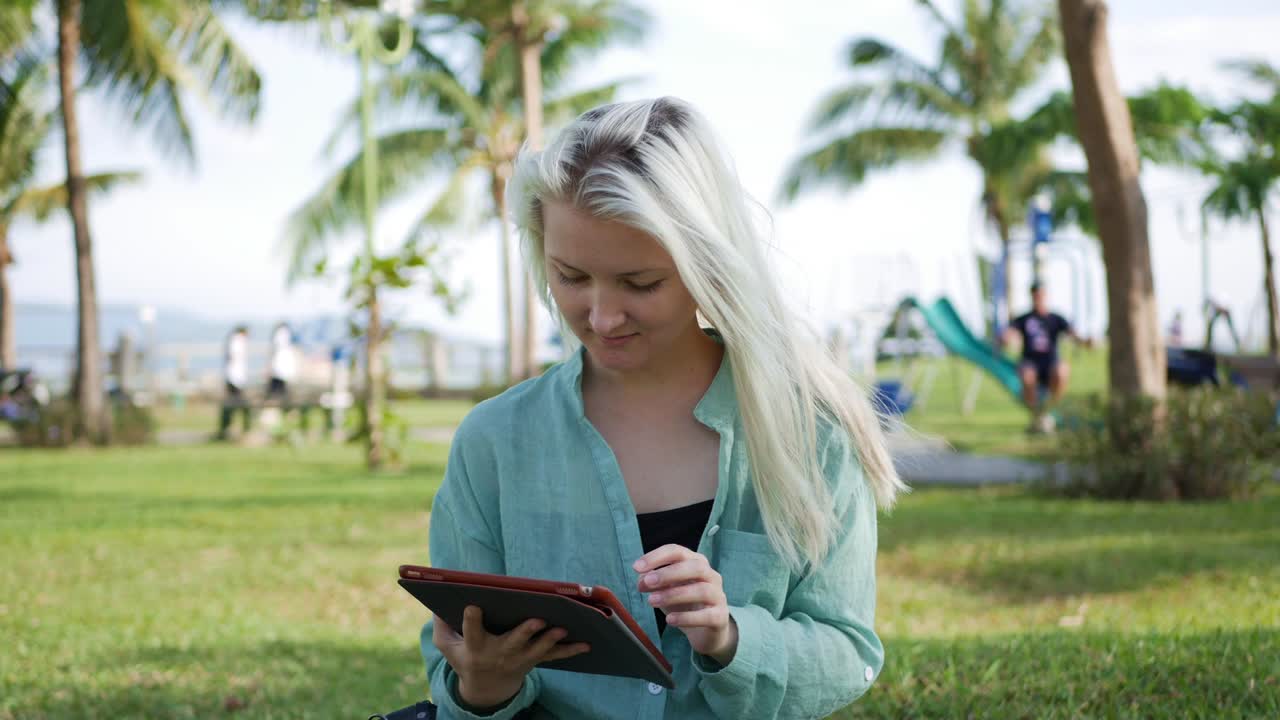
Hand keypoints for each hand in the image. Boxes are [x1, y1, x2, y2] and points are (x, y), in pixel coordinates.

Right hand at [432, 606, 589, 708]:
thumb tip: (437, 604)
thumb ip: (441, 628)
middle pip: (513, 642)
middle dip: (525, 631)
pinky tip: (587, 644)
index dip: (472, 619)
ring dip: (551, 640)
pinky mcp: (535, 660)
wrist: (487, 688)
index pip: (472, 632)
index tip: (473, 605)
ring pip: (538, 650)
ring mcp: (520, 658)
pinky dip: (571, 651)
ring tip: (563, 629)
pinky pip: (555, 656)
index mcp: (476, 648)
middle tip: (537, 619)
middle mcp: (500, 654)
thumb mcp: (448, 646)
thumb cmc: (466, 658)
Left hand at [634, 545, 737, 664]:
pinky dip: (686, 618)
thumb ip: (652, 583)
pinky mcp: (721, 617)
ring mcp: (718, 596)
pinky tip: (670, 620)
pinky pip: (707, 615)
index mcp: (696, 563)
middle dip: (668, 573)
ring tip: (652, 601)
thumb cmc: (684, 604)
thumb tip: (641, 580)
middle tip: (647, 582)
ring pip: (702, 590)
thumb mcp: (665, 590)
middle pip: (695, 566)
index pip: (677, 552)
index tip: (636, 567)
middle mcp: (711, 576)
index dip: (657, 557)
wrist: (705, 632)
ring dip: (674, 594)